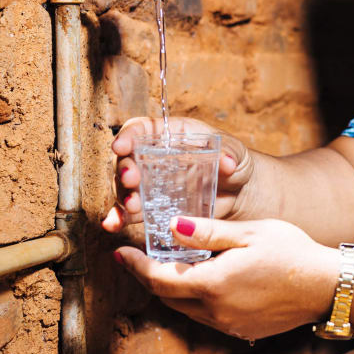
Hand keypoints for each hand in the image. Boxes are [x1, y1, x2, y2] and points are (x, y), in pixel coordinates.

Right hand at [102, 116, 255, 232]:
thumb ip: (230, 154)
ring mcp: (150, 183)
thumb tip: (227, 162)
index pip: (141, 129)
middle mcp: (153, 157)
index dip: (128, 135)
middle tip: (130, 180)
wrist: (240, 192)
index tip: (121, 146)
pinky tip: (113, 225)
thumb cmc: (234, 162)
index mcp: (170, 135)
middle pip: (127, 159)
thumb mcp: (235, 152)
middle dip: (124, 169)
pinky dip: (119, 218)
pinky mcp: (152, 207)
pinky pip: (130, 212)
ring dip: (122, 196)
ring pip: (125, 187)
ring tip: (132, 207)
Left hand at [113, 217, 339, 339]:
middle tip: (138, 257)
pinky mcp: (242, 330)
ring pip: (185, 308)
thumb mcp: (249, 232)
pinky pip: (206, 316)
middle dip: (148, 277)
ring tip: (168, 266)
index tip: (120, 252)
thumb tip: (172, 226)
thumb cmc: (292, 251)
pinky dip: (195, 298)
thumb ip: (208, 232)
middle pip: (167, 297)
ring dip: (171, 289)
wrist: (326, 286)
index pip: (159, 278)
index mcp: (214, 284)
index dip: (136, 266)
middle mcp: (216, 310)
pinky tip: (204, 280)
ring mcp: (229, 324)